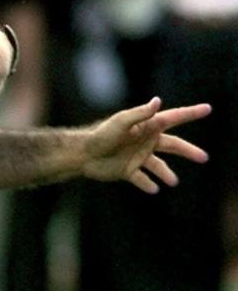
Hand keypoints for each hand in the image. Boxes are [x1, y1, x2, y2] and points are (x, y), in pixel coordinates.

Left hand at [81, 97, 210, 192]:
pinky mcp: (128, 171)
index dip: (190, 113)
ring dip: (166, 173)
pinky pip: (142, 179)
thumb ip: (140, 114)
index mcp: (145, 127)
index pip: (172, 119)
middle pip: (172, 145)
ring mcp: (136, 157)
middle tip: (204, 157)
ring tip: (173, 181)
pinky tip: (153, 189)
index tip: (207, 109)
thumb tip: (158, 101)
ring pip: (159, 165)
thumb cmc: (101, 135)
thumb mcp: (121, 123)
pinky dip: (148, 184)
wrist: (82, 155)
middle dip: (188, 150)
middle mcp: (144, 141)